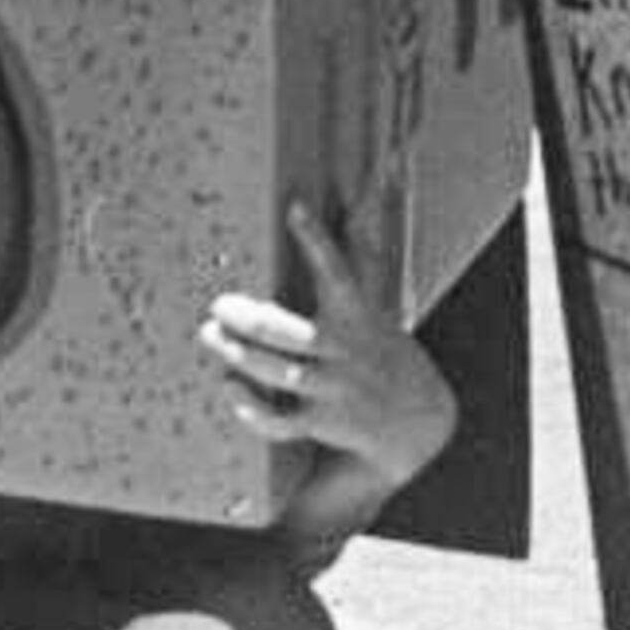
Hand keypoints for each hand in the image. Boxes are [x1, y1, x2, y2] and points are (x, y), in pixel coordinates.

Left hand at [196, 201, 455, 499]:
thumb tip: (336, 216)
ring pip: (279, 373)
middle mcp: (345, 351)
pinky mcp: (322, 421)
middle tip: (220, 305)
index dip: (316, 240)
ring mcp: (333, 387)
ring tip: (209, 335)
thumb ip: (348, 271)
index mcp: (358, 315)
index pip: (338, 271)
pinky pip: (281, 421)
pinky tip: (230, 388)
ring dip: (239, 355)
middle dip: (249, 319)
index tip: (294, 209)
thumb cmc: (378, 352)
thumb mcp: (372, 311)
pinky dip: (253, 409)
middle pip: (290, 333)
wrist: (419, 420)